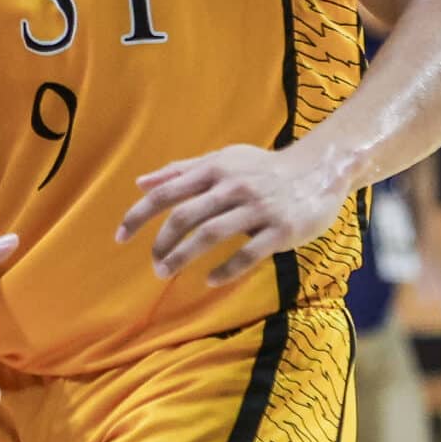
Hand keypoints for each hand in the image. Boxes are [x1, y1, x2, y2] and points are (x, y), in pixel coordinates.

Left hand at [118, 143, 353, 287]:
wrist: (320, 170)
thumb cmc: (264, 168)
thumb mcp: (223, 160)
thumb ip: (181, 171)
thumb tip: (141, 183)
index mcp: (215, 170)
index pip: (167, 192)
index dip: (139, 215)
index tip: (120, 236)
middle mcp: (233, 186)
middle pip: (185, 215)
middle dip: (162, 242)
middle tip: (153, 263)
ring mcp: (258, 208)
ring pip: (211, 234)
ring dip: (183, 256)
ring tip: (166, 272)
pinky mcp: (281, 229)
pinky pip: (248, 253)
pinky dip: (226, 269)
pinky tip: (210, 281)